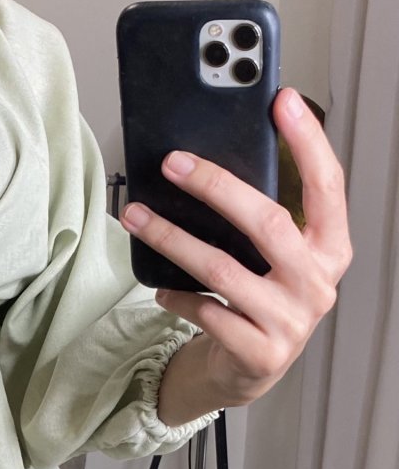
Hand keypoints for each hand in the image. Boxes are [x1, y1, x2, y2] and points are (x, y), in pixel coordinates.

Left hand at [119, 86, 353, 406]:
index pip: (326, 185)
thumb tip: (211, 162)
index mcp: (329, 249)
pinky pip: (207, 311)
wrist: (251, 368)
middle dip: (216, 186)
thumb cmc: (260, 300)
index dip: (307, 141)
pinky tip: (160, 287)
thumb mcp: (274, 257)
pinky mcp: (259, 351)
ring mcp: (290, 321)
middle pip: (266, 222)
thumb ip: (263, 217)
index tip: (282, 100)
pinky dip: (177, 296)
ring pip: (222, 268)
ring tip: (138, 217)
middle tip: (174, 163)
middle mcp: (316, 283)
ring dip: (172, 238)